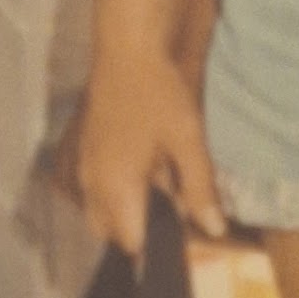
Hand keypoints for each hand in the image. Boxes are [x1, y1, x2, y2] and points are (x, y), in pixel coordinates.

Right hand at [74, 44, 224, 252]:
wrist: (127, 49)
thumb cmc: (159, 94)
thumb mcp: (187, 141)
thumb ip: (199, 189)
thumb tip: (214, 230)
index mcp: (115, 188)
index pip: (132, 243)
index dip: (159, 248)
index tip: (184, 242)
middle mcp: (91, 185)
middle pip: (112, 232)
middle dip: (140, 232)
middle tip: (176, 213)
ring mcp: (84, 168)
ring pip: (102, 211)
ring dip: (129, 211)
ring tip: (164, 187)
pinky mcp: (84, 152)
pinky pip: (96, 190)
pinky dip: (119, 192)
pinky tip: (148, 169)